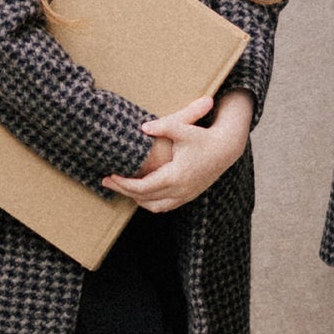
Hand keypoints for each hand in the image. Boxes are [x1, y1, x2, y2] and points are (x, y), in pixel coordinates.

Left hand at [104, 91, 250, 211]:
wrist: (226, 148)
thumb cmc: (203, 137)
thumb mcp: (184, 129)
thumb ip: (163, 126)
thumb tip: (142, 127)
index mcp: (175, 176)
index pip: (142, 187)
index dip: (123, 183)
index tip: (110, 175)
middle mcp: (180, 190)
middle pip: (144, 198)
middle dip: (123, 190)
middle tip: (106, 181)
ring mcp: (185, 195)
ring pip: (154, 206)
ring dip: (136, 198)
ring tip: (122, 186)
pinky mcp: (189, 195)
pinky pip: (165, 206)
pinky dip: (150, 202)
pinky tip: (142, 192)